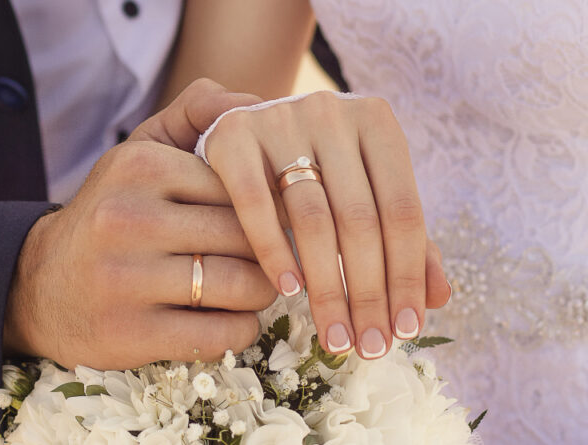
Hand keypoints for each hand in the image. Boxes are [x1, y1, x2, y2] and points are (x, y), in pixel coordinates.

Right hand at [4, 80, 273, 369]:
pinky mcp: (130, 334)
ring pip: (242, 285)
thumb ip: (196, 113)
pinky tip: (231, 319)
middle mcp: (129, 219)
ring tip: (254, 288)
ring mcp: (126, 280)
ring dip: (262, 292)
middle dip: (271, 251)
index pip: (241, 186)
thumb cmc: (111, 212)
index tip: (273, 221)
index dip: (268, 207)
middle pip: (247, 236)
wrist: (37, 284)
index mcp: (140, 167)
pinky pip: (222, 335)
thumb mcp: (140, 151)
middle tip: (273, 259)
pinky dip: (242, 330)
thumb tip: (257, 104)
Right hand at [202, 87, 449, 359]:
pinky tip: (288, 292)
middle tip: (369, 347)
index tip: (405, 331)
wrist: (244, 124)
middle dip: (369, 293)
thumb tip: (438, 298)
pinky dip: (274, 251)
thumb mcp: (362, 189)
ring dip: (327, 288)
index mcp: (376, 121)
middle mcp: (332, 112)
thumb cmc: (314, 166)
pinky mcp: (233, 135)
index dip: (408, 275)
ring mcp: (279, 119)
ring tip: (336, 336)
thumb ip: (400, 236)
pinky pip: (255, 204)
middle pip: (361, 219)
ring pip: (312, 218)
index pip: (403, 210)